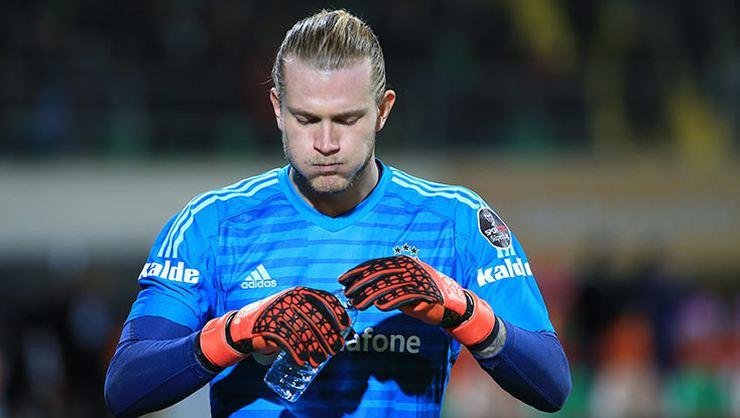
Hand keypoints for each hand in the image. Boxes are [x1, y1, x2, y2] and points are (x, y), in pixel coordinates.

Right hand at [199, 286, 350, 367]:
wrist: (244, 325)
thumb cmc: (276, 319)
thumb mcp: (294, 310)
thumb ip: (311, 315)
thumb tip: (338, 331)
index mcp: (300, 293)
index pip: (323, 298)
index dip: (336, 312)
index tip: (345, 325)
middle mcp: (291, 299)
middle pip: (316, 318)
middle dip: (328, 335)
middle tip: (335, 349)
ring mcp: (279, 312)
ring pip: (303, 331)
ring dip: (315, 348)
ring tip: (320, 359)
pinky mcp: (268, 326)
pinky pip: (287, 340)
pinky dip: (297, 352)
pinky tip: (303, 361)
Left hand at [338, 255, 494, 345]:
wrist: (453, 305)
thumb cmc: (425, 297)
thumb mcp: (403, 288)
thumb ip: (387, 286)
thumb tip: (362, 290)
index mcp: (403, 263)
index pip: (376, 264)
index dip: (358, 272)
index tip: (343, 280)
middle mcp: (410, 267)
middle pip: (380, 273)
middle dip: (361, 283)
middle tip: (347, 293)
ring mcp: (419, 278)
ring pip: (390, 284)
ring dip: (371, 295)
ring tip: (358, 304)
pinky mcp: (427, 291)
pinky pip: (406, 295)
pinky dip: (392, 300)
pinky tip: (380, 306)